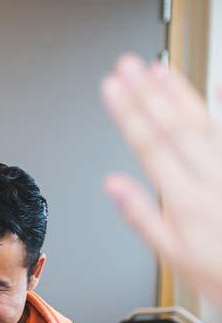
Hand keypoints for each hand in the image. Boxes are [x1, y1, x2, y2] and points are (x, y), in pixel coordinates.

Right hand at [101, 53, 221, 303]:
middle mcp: (213, 178)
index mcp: (186, 200)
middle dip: (147, 92)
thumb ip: (142, 217)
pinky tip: (217, 84)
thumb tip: (113, 184)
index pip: (149, 145)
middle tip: (128, 65)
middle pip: (174, 125)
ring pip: (205, 121)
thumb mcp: (172, 257)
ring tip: (159, 68)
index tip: (111, 88)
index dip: (128, 113)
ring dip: (179, 92)